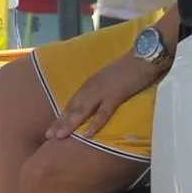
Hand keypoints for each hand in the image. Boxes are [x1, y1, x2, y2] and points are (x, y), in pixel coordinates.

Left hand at [46, 53, 162, 140]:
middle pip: (72, 107)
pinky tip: (87, 135)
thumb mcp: (109, 80)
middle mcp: (92, 87)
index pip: (72, 103)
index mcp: (90, 84)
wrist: (144, 55)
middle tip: (48, 136)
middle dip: (60, 122)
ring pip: (82, 110)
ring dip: (70, 124)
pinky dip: (94, 123)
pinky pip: (103, 112)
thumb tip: (94, 105)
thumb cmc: (129, 69)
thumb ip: (100, 91)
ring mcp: (102, 90)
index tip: (51, 130)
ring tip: (59, 137)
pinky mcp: (116, 94)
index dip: (61, 117)